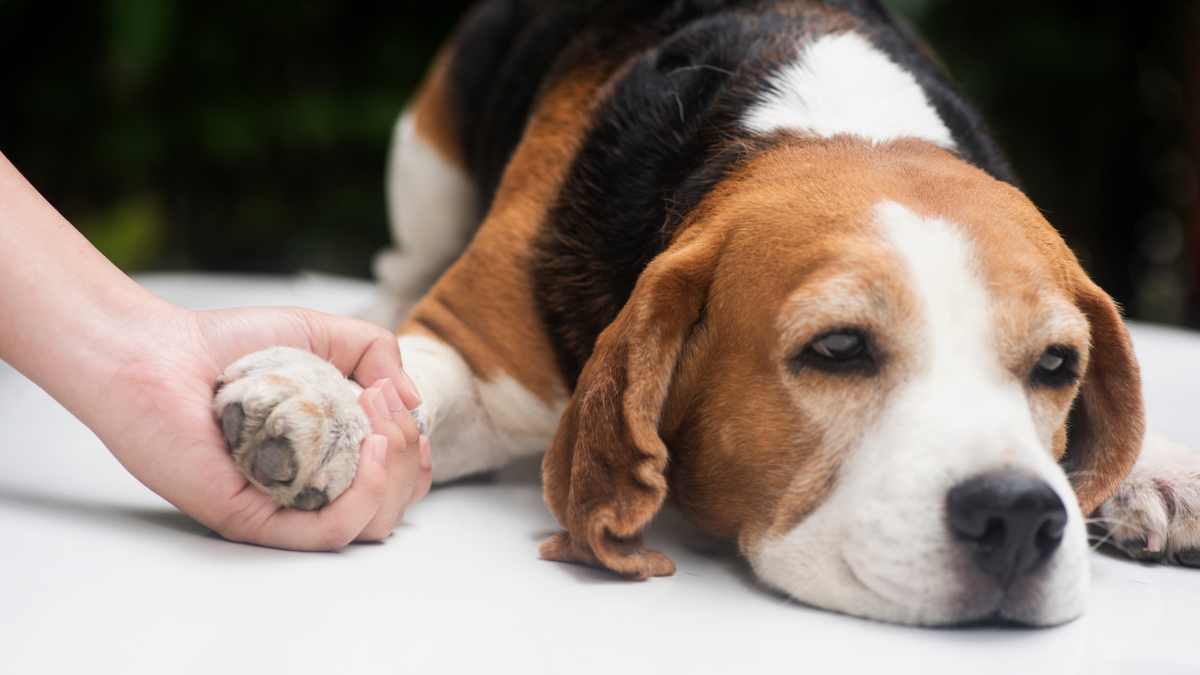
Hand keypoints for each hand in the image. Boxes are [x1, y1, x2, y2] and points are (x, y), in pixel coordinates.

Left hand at [96, 303, 432, 549]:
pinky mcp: (254, 521)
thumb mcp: (323, 333)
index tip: (398, 405)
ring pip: (370, 526)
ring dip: (393, 473)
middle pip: (392, 509)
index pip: (394, 484)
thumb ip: (377, 352)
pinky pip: (327, 533)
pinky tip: (369, 449)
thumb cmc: (228, 346)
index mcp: (325, 459)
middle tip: (380, 403)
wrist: (159, 354)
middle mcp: (307, 490)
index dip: (413, 453)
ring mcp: (282, 510)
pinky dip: (365, 496)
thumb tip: (415, 401)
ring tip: (376, 425)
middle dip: (406, 455)